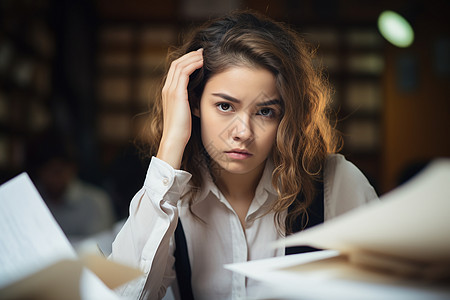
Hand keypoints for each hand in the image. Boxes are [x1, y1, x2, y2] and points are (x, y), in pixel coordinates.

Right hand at [157, 49, 203, 168]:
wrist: (175, 139)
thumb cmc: (182, 129)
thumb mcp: (186, 110)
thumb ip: (189, 100)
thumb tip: (200, 94)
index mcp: (168, 92)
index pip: (175, 69)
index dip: (187, 61)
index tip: (199, 57)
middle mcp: (167, 88)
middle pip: (177, 63)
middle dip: (190, 56)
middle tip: (203, 52)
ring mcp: (170, 90)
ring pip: (180, 65)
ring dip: (193, 58)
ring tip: (205, 55)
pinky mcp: (177, 94)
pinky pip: (184, 72)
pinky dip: (193, 65)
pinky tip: (203, 63)